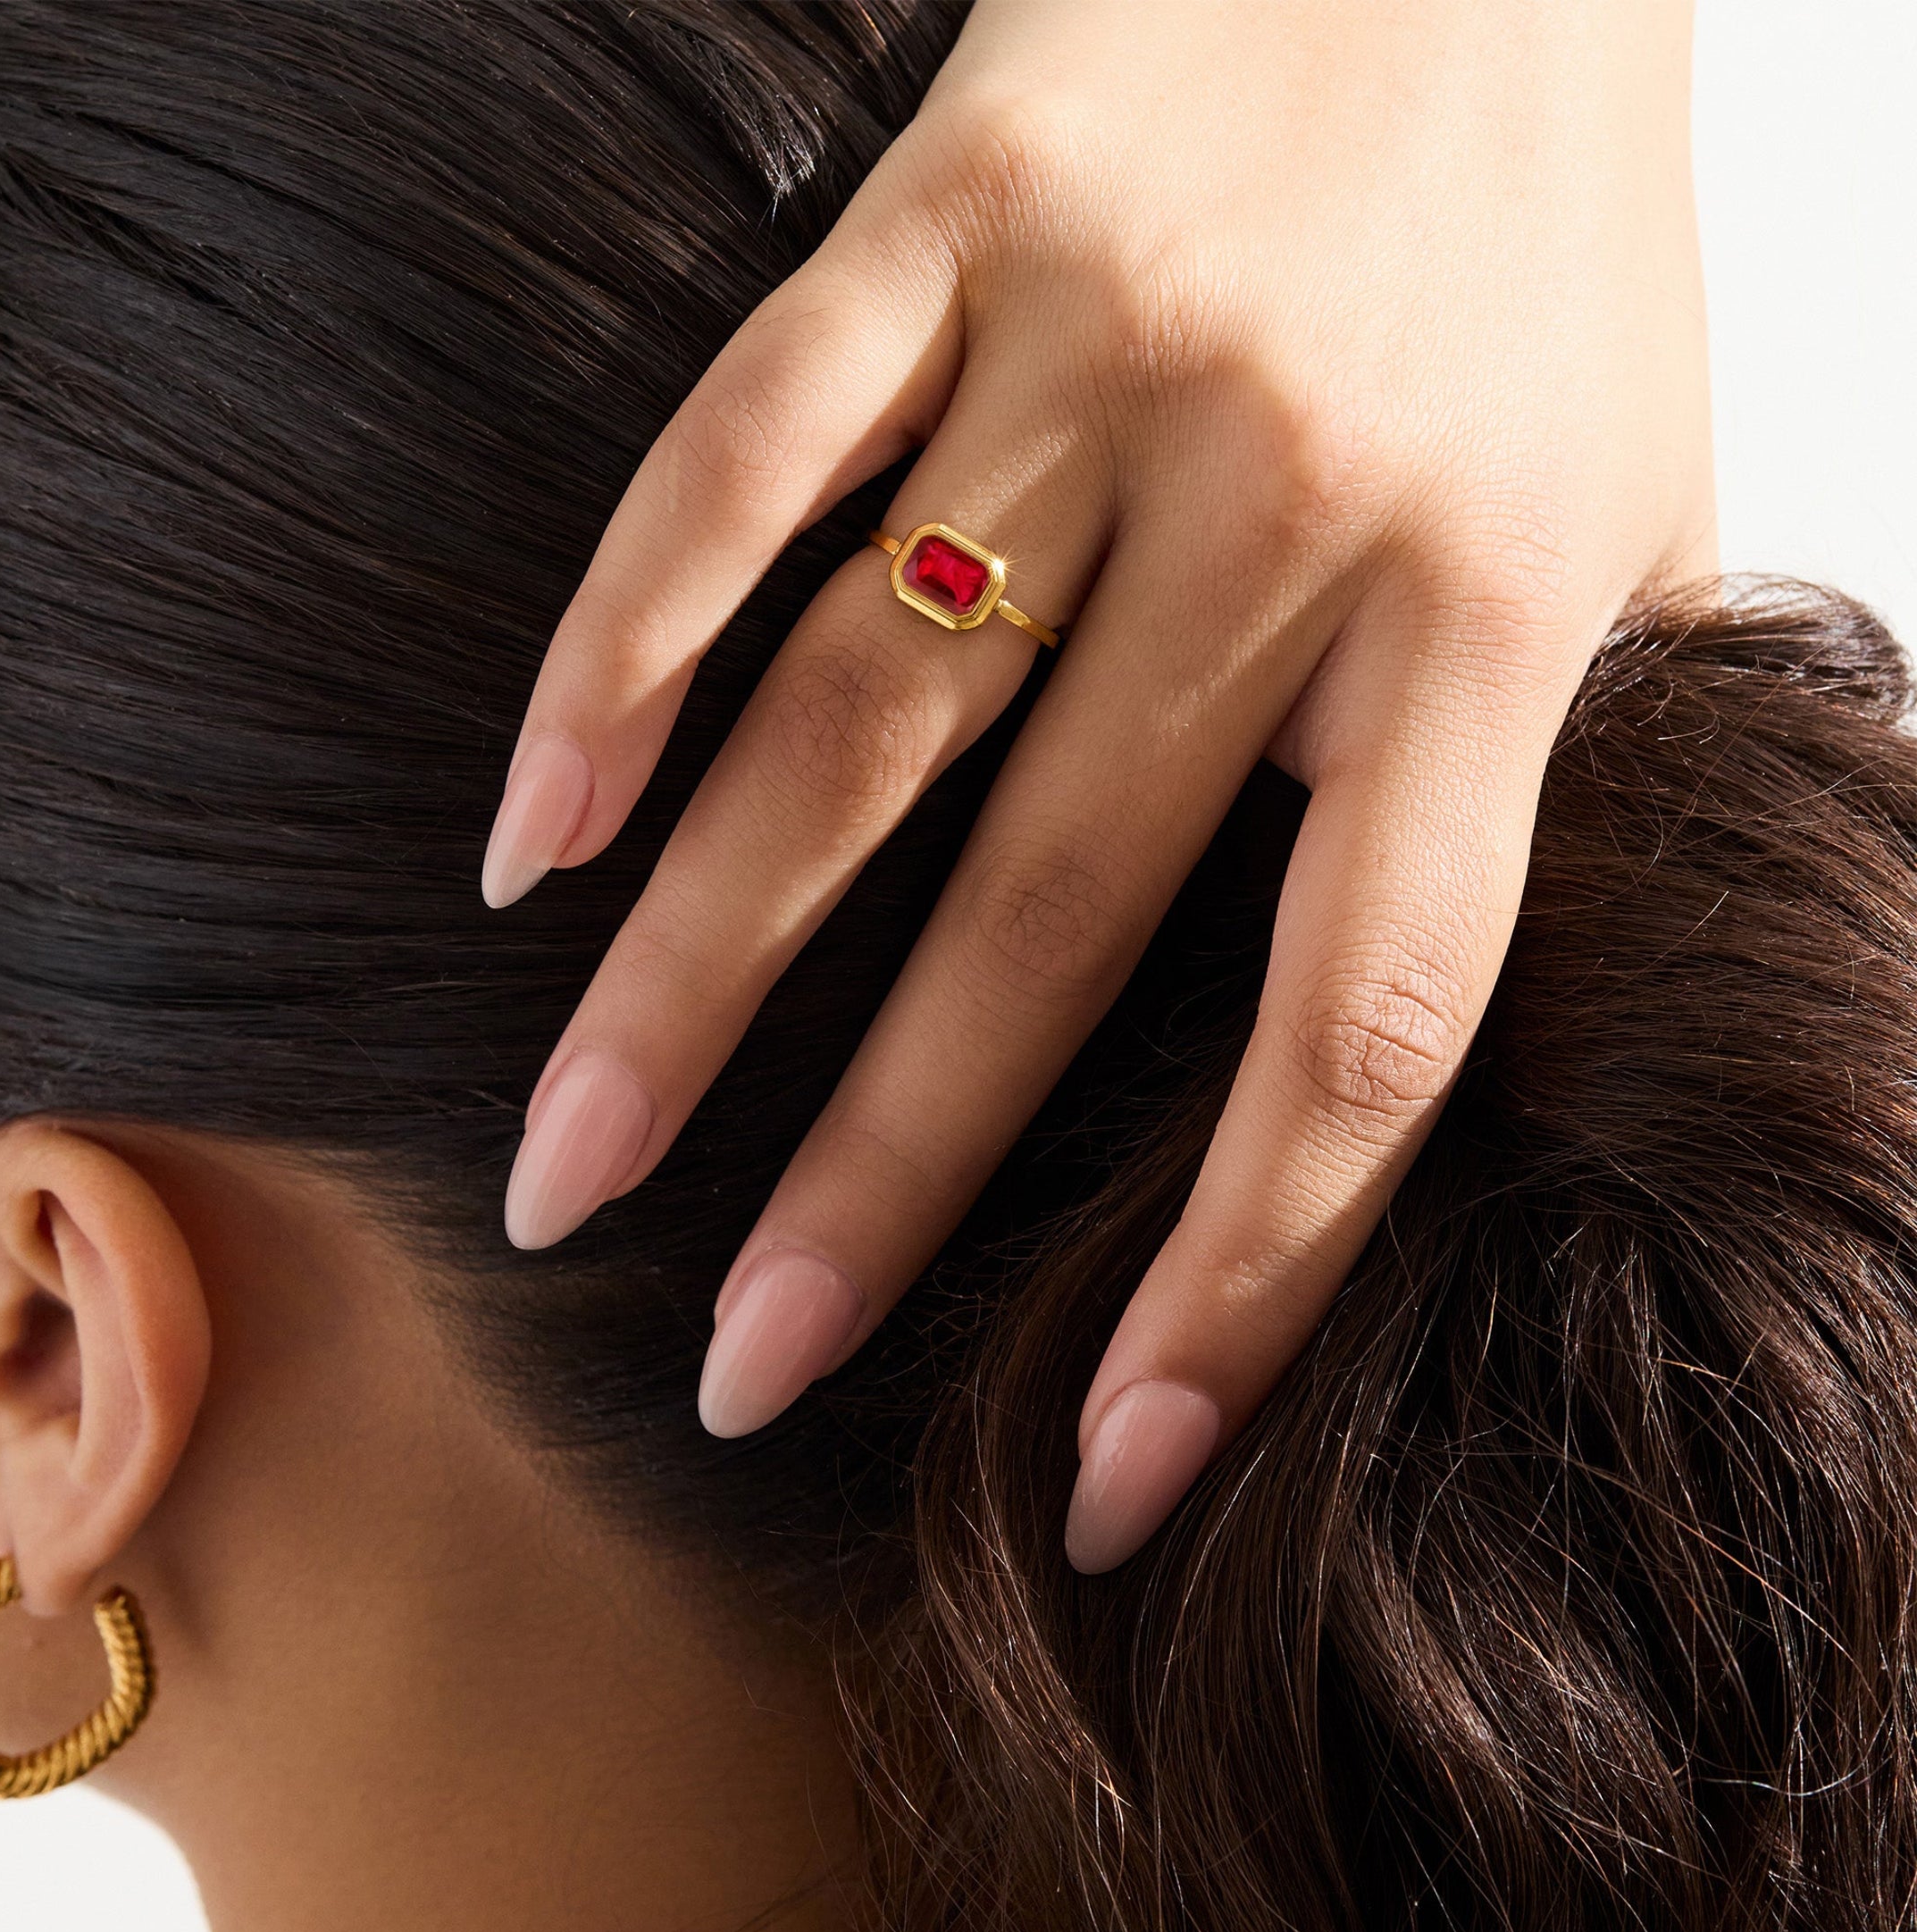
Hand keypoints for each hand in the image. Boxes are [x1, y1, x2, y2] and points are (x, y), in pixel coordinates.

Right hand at [484, 0, 1714, 1569]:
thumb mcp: (1636, 521)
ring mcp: (1091, 363)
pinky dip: (621, 655)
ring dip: (695, 972)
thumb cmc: (1550, 252)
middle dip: (875, 1175)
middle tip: (740, 1368)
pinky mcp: (945, 227)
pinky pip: (744, 462)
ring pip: (853, 720)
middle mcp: (1282, 513)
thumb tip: (1480, 1036)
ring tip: (574, 1167)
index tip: (1094, 1472)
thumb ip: (1561, 775)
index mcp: (1490, 620)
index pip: (1359, 1030)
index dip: (1236, 1285)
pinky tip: (527, 839)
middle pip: (1041, 916)